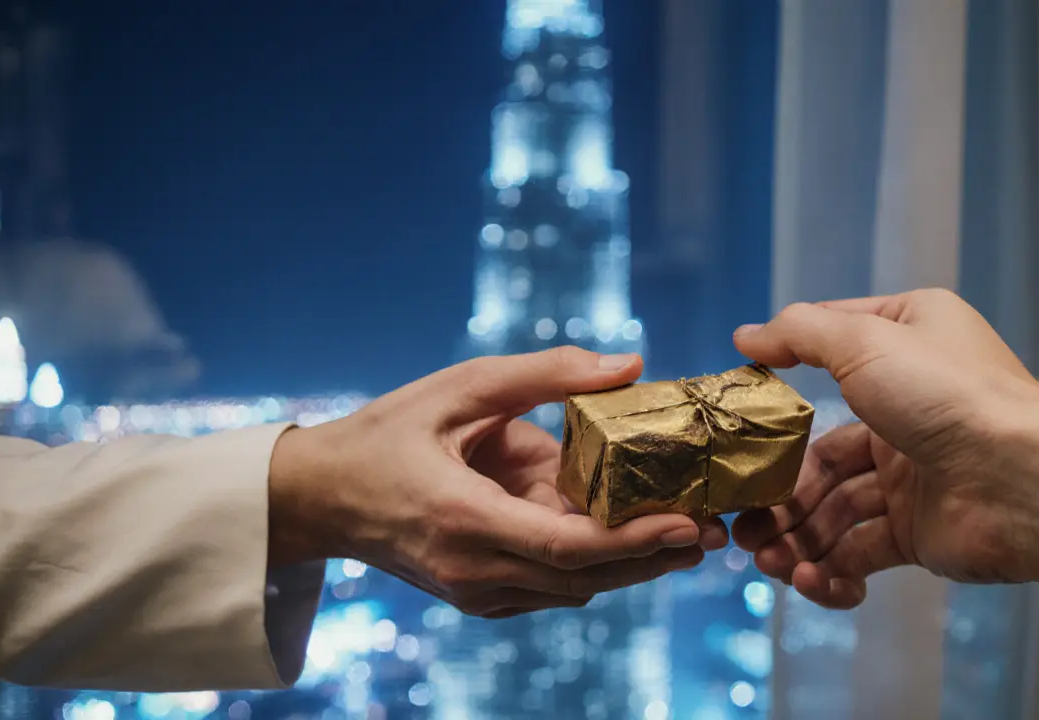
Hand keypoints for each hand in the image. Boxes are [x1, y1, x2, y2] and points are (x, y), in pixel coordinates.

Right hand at [269, 347, 728, 617]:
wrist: (322, 498)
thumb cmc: (388, 432)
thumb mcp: (460, 387)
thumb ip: (545, 374)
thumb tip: (630, 364)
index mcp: (462, 517)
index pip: (566, 545)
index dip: (635, 540)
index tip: (692, 525)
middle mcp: (473, 569)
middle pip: (585, 578)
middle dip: (654, 557)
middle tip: (716, 529)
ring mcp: (476, 592)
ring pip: (576, 588)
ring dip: (631, 564)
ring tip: (689, 529)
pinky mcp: (480, 596)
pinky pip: (553, 587)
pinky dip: (595, 564)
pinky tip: (630, 535)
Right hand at [730, 289, 1038, 608]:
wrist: (1024, 481)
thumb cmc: (946, 395)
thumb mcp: (865, 340)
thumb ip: (799, 333)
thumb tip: (745, 335)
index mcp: (904, 346)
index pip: (828, 354)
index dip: (780, 379)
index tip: (735, 410)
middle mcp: (907, 406)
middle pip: (821, 452)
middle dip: (777, 490)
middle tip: (738, 520)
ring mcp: (912, 472)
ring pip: (835, 508)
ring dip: (795, 537)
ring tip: (765, 559)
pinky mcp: (918, 530)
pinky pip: (861, 550)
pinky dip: (832, 568)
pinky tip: (810, 579)